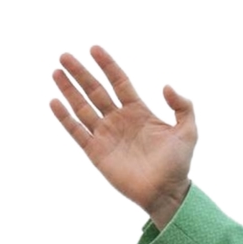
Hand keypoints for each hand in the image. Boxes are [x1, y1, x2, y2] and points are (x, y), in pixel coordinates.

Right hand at [50, 46, 197, 229]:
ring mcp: (106, 135)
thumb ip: (183, 107)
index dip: (107, 65)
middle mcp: (119, 120)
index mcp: (138, 112)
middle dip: (80, 73)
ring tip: (56, 71)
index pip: (119, 82)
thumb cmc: (178, 165)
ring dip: (69, 90)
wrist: (167, 194)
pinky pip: (77, 132)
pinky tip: (54, 102)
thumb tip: (166, 86)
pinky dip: (65, 118)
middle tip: (65, 55)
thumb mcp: (188, 133)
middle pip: (95, 90)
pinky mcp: (96, 152)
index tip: (94, 48)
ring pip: (83, 107)